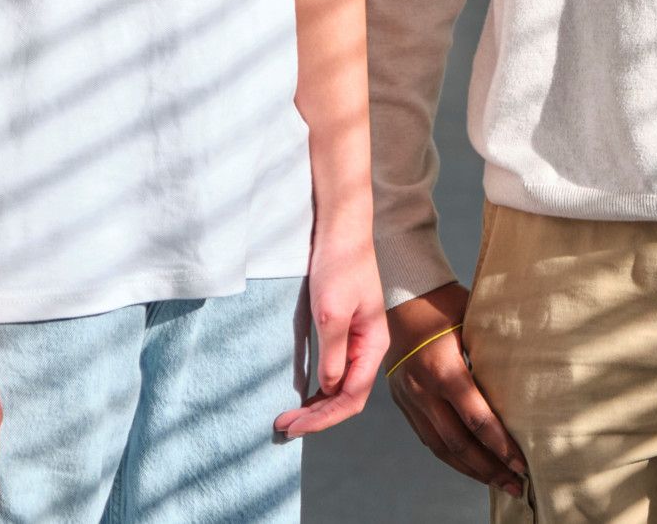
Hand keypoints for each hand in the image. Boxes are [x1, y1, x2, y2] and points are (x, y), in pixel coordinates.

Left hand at [276, 228, 389, 438]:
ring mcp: (356, 340)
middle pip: (347, 396)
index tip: (293, 426)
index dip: (323, 418)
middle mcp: (368, 347)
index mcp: (373, 344)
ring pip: (341, 386)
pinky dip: (318, 388)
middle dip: (317, 417)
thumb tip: (328, 388)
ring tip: (289, 417)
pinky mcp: (343, 331)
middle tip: (283, 427)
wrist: (340, 231)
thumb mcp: (331, 312)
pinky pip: (334, 370)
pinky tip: (301, 394)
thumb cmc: (339, 265)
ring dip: (317, 406)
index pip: (352, 397)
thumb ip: (332, 354)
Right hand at [384, 284, 527, 498]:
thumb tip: (531, 382)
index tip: (522, 462)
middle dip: (489, 468)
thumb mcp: (474, 322)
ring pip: (440, 447)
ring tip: (498, 482)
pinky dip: (451, 456)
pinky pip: (428, 438)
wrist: (402, 294)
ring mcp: (409, 399)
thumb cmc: (446, 302)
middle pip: (458, 443)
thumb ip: (495, 353)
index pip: (476, 419)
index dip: (500, 445)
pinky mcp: (402, 402)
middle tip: (516, 484)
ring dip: (470, 469)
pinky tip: (470, 465)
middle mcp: (422, 390)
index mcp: (442, 369)